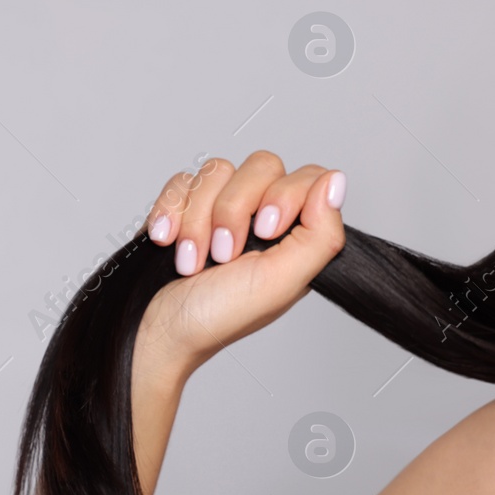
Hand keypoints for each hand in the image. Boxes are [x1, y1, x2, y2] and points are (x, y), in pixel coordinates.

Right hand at [136, 152, 346, 372]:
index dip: (284, 196)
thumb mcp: (282, 282)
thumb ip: (321, 235)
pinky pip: (182, 180)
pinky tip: (167, 241)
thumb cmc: (218, 316)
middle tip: (224, 255)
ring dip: (197, 220)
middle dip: (234, 210)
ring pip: (218, 170)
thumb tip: (335, 182)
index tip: (266, 232)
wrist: (159, 329)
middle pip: (262, 165)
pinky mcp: (185, 206)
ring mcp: (221, 207)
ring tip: (191, 261)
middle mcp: (261, 216)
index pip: (308, 177)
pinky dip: (171, 212)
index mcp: (295, 235)